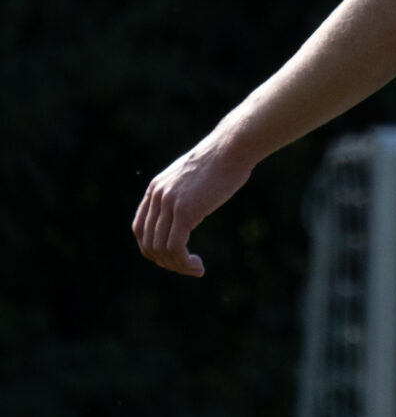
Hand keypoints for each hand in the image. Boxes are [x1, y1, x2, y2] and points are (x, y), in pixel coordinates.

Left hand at [133, 137, 253, 276]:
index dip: (152, 249)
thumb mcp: (194, 177)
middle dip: (165, 262)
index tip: (173, 257)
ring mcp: (169, 203)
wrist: (233, 147)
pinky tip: (198, 266)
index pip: (140, 229)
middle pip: (148, 243)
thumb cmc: (223, 161)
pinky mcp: (185, 210)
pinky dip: (184, 263)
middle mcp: (157, 195)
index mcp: (156, 188)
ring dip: (177, 266)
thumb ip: (184, 193)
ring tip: (195, 269)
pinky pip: (175, 247)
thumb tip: (189, 209)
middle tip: (187, 268)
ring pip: (161, 249)